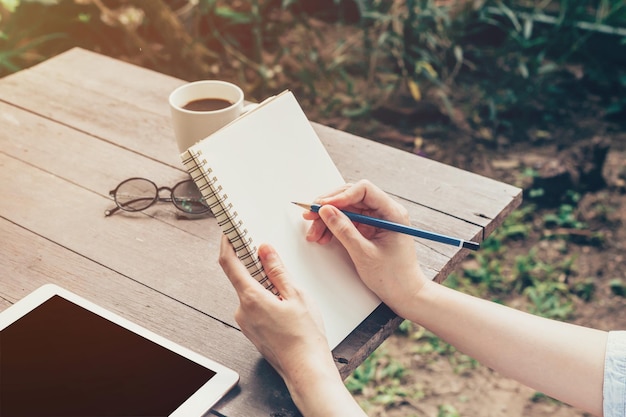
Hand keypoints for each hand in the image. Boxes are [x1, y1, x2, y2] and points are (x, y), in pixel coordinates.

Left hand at [219, 235, 330, 379]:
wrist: (306, 370)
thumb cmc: (305, 337)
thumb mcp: (296, 295)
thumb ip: (278, 270)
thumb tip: (264, 249)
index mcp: (251, 298)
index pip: (229, 263)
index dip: (227, 243)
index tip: (229, 230)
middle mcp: (242, 310)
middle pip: (242, 277)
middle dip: (255, 264)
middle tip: (270, 255)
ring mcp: (246, 322)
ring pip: (250, 292)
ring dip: (264, 284)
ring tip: (288, 291)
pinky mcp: (252, 331)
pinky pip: (254, 306)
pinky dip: (266, 298)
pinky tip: (285, 306)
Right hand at [304, 180, 426, 317]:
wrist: (405, 294)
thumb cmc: (393, 277)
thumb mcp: (364, 253)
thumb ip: (344, 230)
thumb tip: (326, 211)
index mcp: (392, 213)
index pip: (364, 190)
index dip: (341, 196)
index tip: (323, 206)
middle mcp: (385, 212)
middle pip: (352, 197)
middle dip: (329, 207)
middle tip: (310, 216)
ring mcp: (377, 220)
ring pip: (347, 210)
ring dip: (328, 219)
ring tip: (314, 233)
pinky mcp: (370, 229)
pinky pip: (348, 221)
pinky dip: (334, 227)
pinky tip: (323, 236)